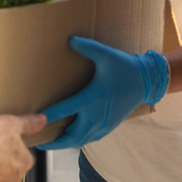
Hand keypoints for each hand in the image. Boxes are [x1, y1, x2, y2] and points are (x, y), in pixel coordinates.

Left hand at [36, 36, 167, 149]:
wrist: (146, 82)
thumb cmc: (125, 67)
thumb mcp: (106, 55)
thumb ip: (88, 47)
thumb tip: (70, 39)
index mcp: (92, 99)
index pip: (66, 110)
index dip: (49, 116)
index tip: (35, 120)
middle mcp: (96, 115)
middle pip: (71, 135)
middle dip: (54, 141)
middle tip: (37, 140)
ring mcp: (103, 124)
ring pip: (80, 140)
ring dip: (64, 143)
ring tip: (49, 141)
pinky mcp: (109, 127)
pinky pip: (89, 139)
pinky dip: (77, 141)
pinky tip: (68, 138)